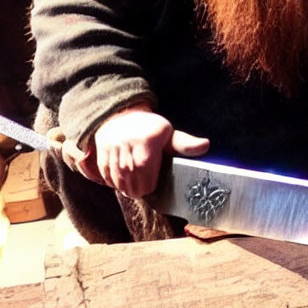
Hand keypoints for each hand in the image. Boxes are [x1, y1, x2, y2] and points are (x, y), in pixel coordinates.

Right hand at [93, 104, 209, 197]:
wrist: (122, 115)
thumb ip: (185, 144)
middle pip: (132, 178)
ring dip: (124, 188)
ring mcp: (113, 148)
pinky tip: (119, 183)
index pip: (146, 172)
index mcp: (148, 140)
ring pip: (118, 178)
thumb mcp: (169, 134)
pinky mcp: (101, 151)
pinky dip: (112, 182)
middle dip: (137, 189)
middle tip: (142, 192)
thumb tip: (206, 145)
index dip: (149, 184)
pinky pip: (106, 174)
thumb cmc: (150, 129)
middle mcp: (128, 143)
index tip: (152, 187)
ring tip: (131, 191)